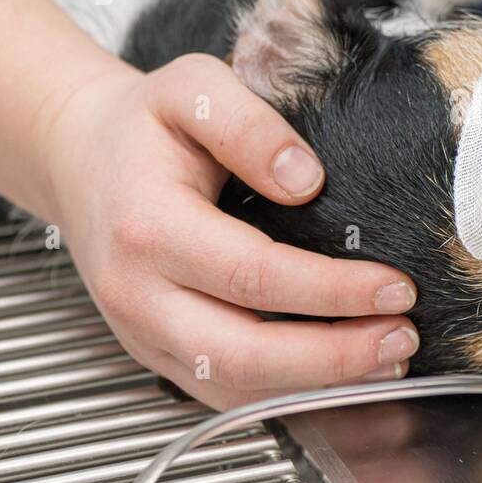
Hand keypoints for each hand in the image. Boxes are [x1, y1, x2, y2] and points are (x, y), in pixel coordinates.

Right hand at [39, 54, 420, 409]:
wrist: (80, 159)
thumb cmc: (141, 127)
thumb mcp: (191, 88)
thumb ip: (248, 123)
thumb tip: (305, 178)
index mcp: (149, 227)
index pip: (253, 275)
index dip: (331, 290)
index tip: (394, 285)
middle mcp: (138, 293)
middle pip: (242, 352)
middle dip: (334, 356)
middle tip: (401, 338)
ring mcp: (143, 332)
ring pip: (232, 388)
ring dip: (317, 386)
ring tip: (387, 361)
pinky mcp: (156, 353)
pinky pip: (221, 393)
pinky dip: (285, 394)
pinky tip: (340, 375)